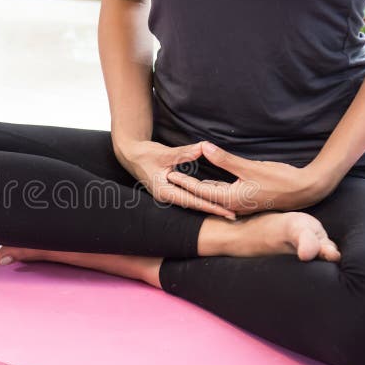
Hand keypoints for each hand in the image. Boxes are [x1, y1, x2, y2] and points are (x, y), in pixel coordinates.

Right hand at [115, 140, 236, 219]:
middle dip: (213, 211)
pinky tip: (212, 201)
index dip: (210, 206)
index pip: (192, 201)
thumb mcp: (164, 153)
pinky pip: (188, 198)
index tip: (226, 211)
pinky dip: (201, 200)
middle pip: (194, 206)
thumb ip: (184, 153)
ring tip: (227, 212)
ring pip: (192, 203)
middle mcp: (167, 197)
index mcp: (165, 192)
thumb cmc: (145, 153)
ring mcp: (168, 195)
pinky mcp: (170, 191)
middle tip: (233, 216)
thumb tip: (203, 147)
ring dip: (208, 207)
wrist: (131, 154)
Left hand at [166, 141, 336, 215]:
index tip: (168, 174)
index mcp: (232, 199)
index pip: (201, 191)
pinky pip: (224, 196)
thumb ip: (225, 159)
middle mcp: (234, 206)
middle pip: (204, 196)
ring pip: (214, 197)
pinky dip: (212, 190)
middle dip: (187, 187)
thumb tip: (204, 148)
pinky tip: (207, 186)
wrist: (305, 190)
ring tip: (183, 181)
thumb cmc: (280, 179)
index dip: (184, 182)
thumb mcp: (250, 167)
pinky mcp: (247, 201)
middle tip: (168, 178)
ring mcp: (241, 205)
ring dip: (198, 190)